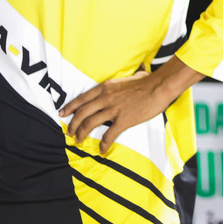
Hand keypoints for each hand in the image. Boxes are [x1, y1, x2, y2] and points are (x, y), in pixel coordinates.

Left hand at [60, 58, 202, 153]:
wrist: (160, 87)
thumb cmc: (148, 81)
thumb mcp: (130, 77)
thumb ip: (124, 81)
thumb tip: (135, 73)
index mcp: (106, 87)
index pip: (82, 98)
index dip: (70, 107)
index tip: (62, 113)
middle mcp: (105, 98)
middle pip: (82, 113)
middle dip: (73, 124)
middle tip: (69, 132)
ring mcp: (113, 109)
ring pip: (90, 124)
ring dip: (81, 134)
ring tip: (78, 140)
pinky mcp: (123, 120)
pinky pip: (109, 135)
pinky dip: (104, 144)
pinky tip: (102, 150)